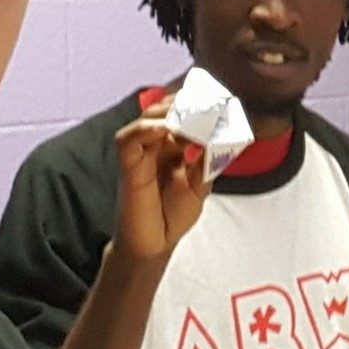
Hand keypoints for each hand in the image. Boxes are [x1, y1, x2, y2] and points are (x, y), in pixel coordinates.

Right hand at [112, 98, 209, 260]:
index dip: (196, 104)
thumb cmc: (173, 215)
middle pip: (164, 110)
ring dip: (169, 113)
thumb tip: (221, 136)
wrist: (155, 245)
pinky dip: (146, 129)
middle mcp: (155, 145)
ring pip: (146, 119)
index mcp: (172, 146)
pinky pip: (128, 140)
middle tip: (207, 105)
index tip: (219, 102)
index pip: (181, 114)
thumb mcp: (200, 184)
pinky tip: (166, 130)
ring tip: (191, 118)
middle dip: (185, 104)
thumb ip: (208, 160)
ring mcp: (140, 154)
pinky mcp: (128, 167)